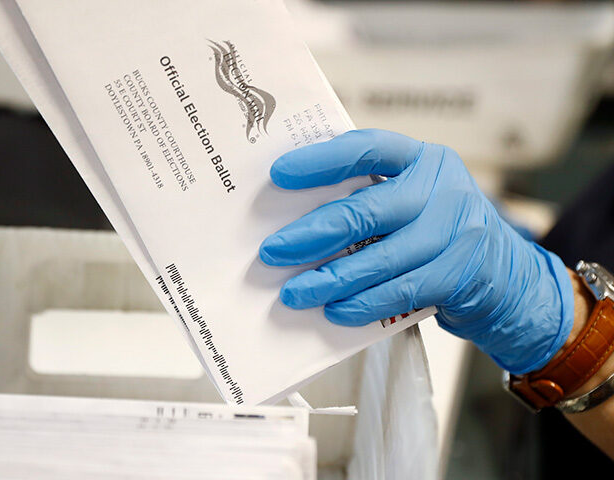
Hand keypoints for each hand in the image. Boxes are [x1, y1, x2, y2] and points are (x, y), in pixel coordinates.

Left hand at [260, 129, 573, 373]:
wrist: (505, 273)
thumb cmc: (437, 230)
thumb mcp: (412, 199)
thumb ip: (371, 198)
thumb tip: (297, 219)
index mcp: (421, 159)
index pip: (368, 147)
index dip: (322, 160)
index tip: (279, 174)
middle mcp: (442, 187)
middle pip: (367, 209)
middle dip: (313, 234)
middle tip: (273, 252)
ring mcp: (456, 231)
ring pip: (381, 258)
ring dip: (331, 279)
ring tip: (294, 293)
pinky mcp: (460, 273)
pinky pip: (401, 291)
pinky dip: (364, 303)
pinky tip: (335, 311)